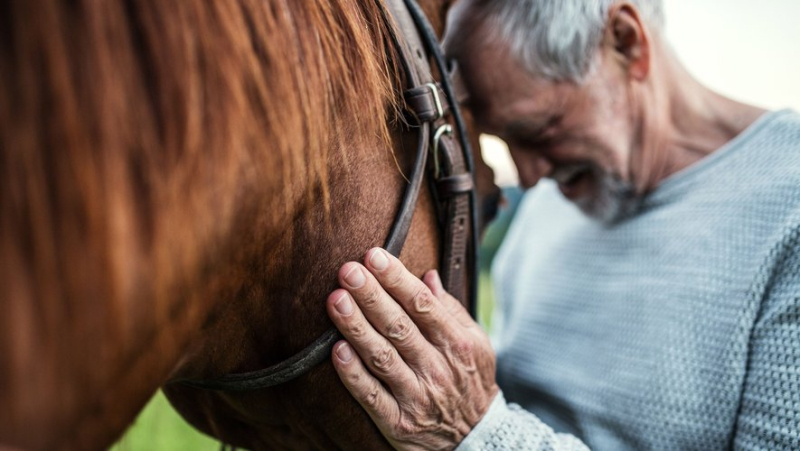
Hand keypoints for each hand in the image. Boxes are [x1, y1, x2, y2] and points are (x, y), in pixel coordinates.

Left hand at [326, 247, 498, 449]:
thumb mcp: (475, 342)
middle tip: (348, 270)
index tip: (374, 255)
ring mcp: (417, 397)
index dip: (397, 278)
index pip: (423, 304)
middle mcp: (437, 369)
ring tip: (336, 300)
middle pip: (399, 326)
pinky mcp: (398, 423)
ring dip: (357, 327)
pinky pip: (371, 396)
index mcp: (457, 344)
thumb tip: (427, 275)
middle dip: (371, 296)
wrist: (476, 437)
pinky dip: (353, 373)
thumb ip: (450, 310)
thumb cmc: (470, 379)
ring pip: (382, 357)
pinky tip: (337, 349)